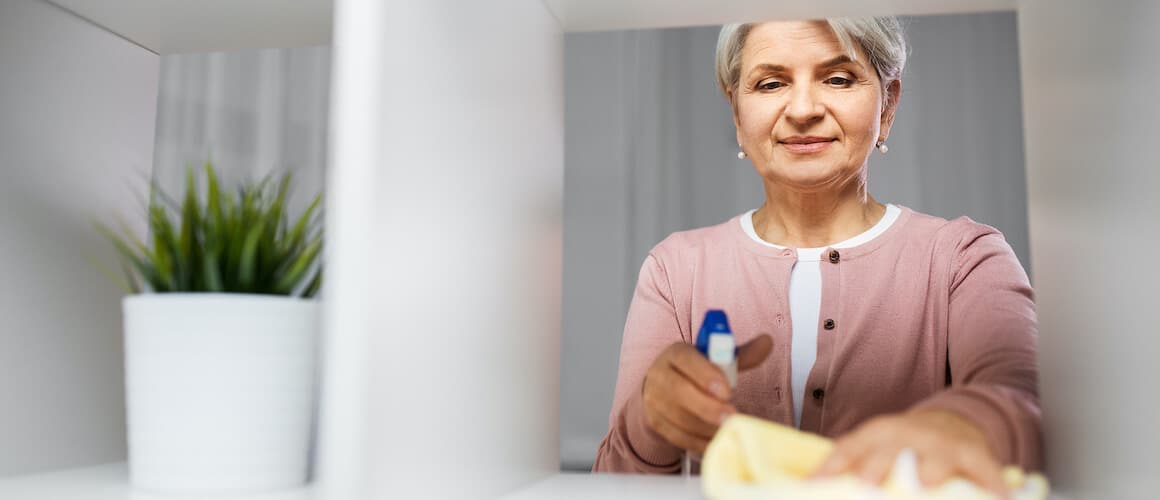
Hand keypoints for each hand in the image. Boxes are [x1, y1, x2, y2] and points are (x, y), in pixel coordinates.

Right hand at [640, 335, 772, 453]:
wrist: (662, 389)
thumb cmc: (695, 372)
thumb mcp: (714, 359)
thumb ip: (740, 354)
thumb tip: (767, 342)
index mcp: (676, 353)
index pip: (686, 360)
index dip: (706, 374)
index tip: (727, 391)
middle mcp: (659, 374)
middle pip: (679, 391)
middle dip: (708, 407)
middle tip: (731, 416)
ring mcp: (654, 400)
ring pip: (679, 417)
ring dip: (706, 427)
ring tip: (728, 429)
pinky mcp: (655, 422)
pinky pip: (677, 436)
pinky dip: (699, 441)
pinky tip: (716, 440)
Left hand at [813, 410, 1006, 495]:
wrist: (953, 421)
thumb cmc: (904, 444)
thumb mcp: (876, 446)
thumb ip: (850, 464)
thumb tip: (812, 486)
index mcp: (877, 433)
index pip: (850, 449)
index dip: (833, 467)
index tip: (815, 484)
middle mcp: (907, 435)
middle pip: (889, 452)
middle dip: (877, 468)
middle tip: (866, 486)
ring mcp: (942, 443)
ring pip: (935, 459)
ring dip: (931, 472)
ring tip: (925, 485)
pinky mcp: (974, 454)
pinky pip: (983, 469)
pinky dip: (990, 484)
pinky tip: (996, 498)